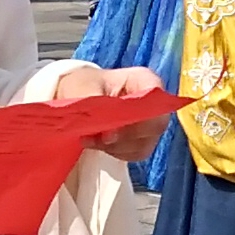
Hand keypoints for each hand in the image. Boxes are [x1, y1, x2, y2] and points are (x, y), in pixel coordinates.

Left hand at [50, 64, 168, 159]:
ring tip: (91, 138)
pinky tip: (96, 143)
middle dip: (124, 136)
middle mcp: (152, 102)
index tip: (112, 129)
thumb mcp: (83, 88)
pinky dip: (114, 152)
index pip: (157, 99)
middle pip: (154, 126)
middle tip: (100, 137)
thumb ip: (98, 108)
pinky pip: (135, 154)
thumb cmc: (83, 85)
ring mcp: (149, 123)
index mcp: (144, 80)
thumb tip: (111, 133)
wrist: (77, 94)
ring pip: (144, 144)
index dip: (140, 117)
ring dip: (116, 147)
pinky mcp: (141, 140)